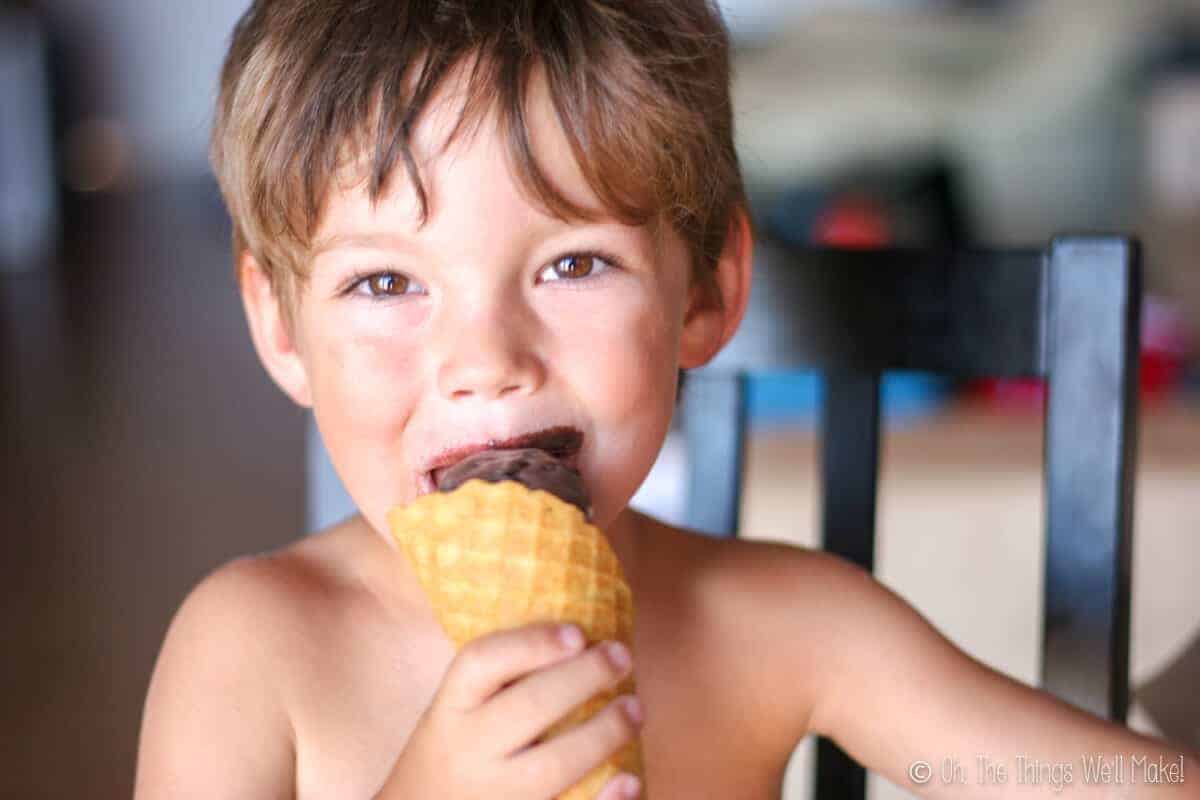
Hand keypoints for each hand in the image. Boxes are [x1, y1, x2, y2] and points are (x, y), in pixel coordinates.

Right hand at [375, 621, 643, 799]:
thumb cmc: (453, 753)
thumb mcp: (456, 712)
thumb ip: (500, 683)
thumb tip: (582, 640)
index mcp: (450, 709)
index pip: (481, 662)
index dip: (532, 643)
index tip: (578, 633)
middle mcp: (466, 750)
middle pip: (527, 708)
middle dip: (583, 678)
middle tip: (622, 656)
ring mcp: (491, 796)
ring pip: (551, 767)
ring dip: (603, 734)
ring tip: (635, 709)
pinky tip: (630, 780)